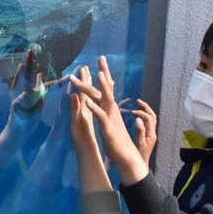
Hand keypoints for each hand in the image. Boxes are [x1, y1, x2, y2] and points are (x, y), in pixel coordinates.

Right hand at [10, 49, 46, 113]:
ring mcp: (18, 101)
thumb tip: (40, 74)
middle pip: (25, 76)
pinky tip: (25, 93)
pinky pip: (18, 103)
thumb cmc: (26, 115)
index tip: (31, 50)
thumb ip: (38, 87)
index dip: (29, 62)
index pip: (29, 74)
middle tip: (29, 51)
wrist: (17, 132)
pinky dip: (21, 98)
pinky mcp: (15, 110)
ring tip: (22, 65)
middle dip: (27, 64)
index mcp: (26, 89)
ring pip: (21, 88)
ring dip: (22, 77)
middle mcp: (20, 93)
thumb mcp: (35, 100)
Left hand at [68, 56, 148, 185]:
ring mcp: (110, 117)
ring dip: (102, 86)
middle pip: (107, 87)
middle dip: (104, 71)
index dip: (105, 73)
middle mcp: (112, 109)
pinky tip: (86, 101)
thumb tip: (107, 101)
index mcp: (111, 108)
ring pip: (106, 98)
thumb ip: (109, 110)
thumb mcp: (111, 122)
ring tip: (98, 74)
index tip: (101, 60)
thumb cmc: (117, 140)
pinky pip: (100, 115)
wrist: (126, 156)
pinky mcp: (108, 127)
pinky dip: (94, 107)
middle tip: (101, 57)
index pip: (108, 87)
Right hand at [131, 99, 156, 164]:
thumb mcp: (138, 143)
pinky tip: (136, 115)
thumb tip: (138, 119)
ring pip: (151, 118)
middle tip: (138, 101)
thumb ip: (139, 131)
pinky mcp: (147, 135)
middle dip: (146, 107)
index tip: (132, 112)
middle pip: (152, 116)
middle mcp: (152, 132)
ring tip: (137, 105)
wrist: (141, 164)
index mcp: (151, 134)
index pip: (148, 118)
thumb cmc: (139, 155)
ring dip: (145, 110)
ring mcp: (151, 134)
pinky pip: (147, 122)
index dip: (141, 113)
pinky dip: (143, 116)